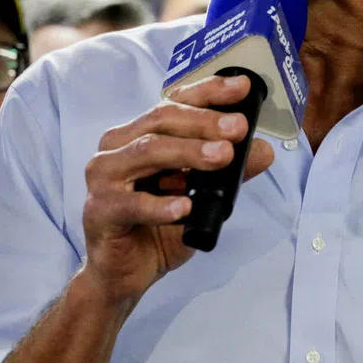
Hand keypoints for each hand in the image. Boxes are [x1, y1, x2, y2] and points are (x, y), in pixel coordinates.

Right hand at [81, 75, 273, 306]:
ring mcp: (104, 176)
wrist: (123, 275)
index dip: (208, 92)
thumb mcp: (202, 199)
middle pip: (161, 121)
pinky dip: (160, 205)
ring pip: (147, 151)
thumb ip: (228, 174)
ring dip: (188, 152)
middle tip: (238, 128)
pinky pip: (131, 203)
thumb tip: (264, 151)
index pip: (174, 102)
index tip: (242, 87)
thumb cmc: (157, 229)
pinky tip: (185, 208)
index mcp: (140, 134)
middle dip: (204, 122)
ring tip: (223, 156)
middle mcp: (118, 146)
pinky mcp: (99, 210)